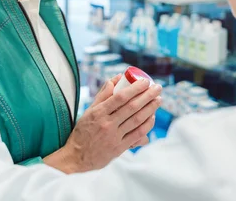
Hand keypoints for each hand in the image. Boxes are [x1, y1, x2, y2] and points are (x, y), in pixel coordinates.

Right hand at [44, 76, 161, 172]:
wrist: (77, 156)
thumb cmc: (83, 131)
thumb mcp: (89, 110)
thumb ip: (103, 94)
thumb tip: (117, 78)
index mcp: (98, 112)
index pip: (120, 97)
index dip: (135, 88)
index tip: (145, 81)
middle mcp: (107, 124)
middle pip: (132, 107)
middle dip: (147, 96)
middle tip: (157, 88)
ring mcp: (114, 136)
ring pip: (136, 120)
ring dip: (150, 109)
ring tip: (158, 100)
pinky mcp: (119, 148)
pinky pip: (137, 135)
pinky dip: (146, 125)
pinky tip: (152, 117)